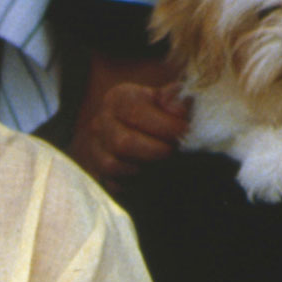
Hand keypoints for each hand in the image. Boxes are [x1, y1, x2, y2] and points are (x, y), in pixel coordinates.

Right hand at [73, 82, 188, 187]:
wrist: (144, 130)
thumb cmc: (161, 112)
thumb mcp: (168, 99)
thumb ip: (174, 101)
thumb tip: (178, 110)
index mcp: (118, 98)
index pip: (136, 112)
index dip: (164, 125)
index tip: (185, 131)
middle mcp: (101, 123)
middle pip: (123, 143)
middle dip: (154, 150)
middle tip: (173, 151)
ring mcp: (96, 149)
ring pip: (113, 166)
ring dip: (141, 167)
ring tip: (161, 163)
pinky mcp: (99, 173)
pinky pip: (113, 183)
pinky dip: (132, 183)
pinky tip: (149, 174)